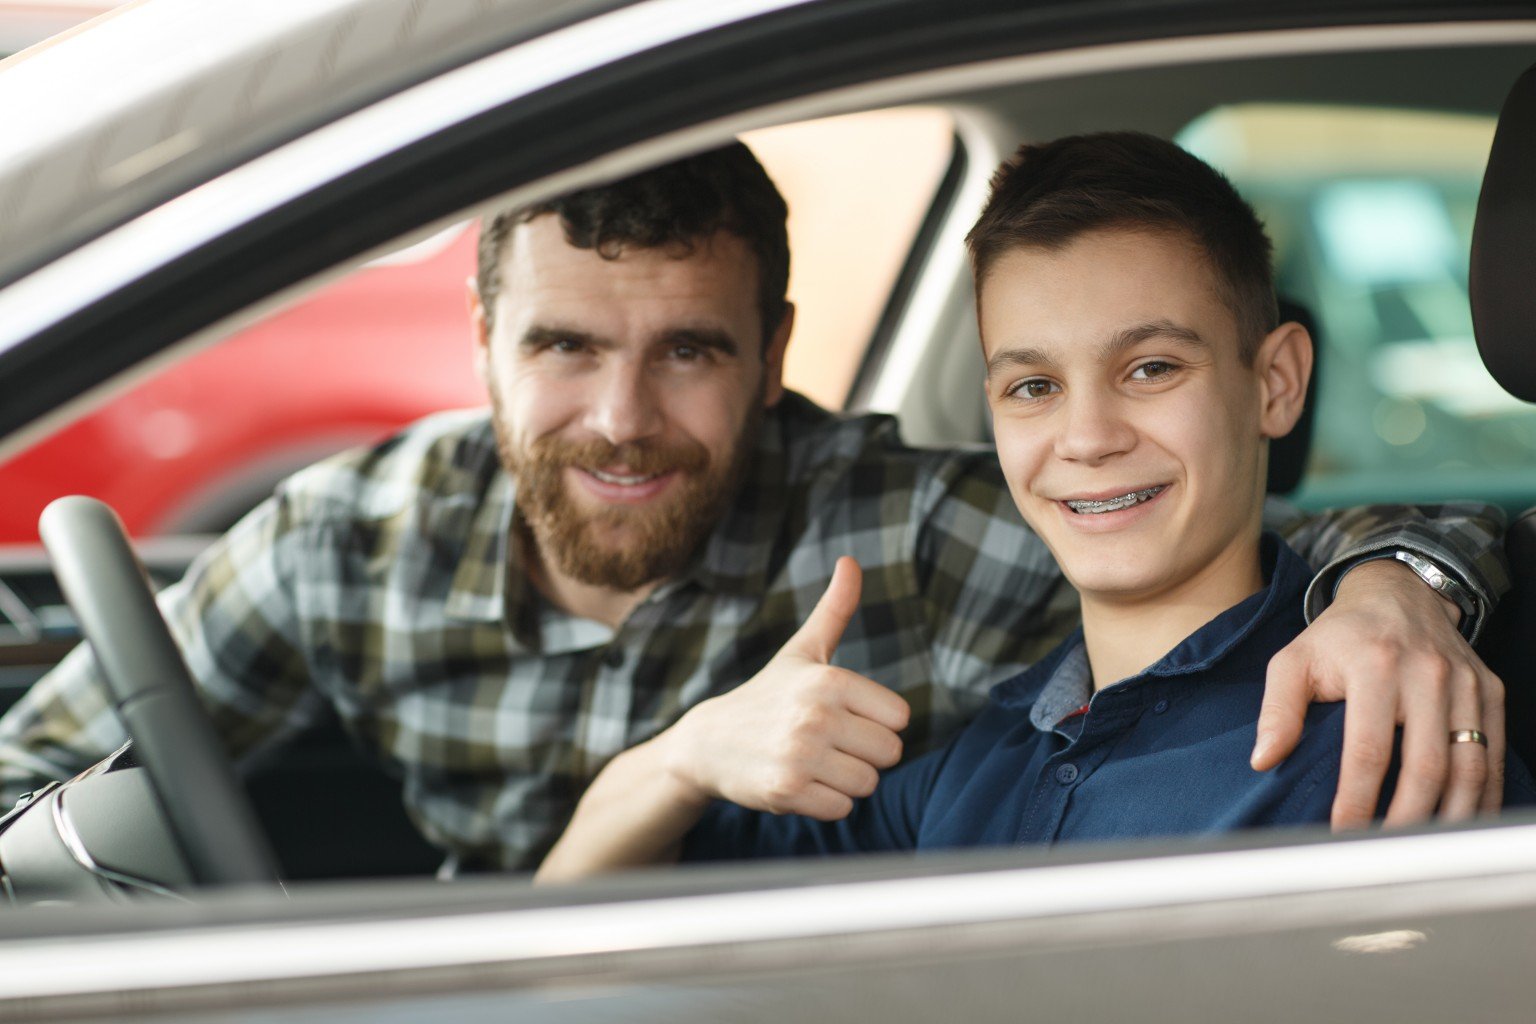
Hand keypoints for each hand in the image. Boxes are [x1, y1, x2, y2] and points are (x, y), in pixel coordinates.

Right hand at [662, 556, 910, 820]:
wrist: (707, 743)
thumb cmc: (767, 695)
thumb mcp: (801, 650)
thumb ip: (835, 608)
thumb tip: (850, 560)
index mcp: (829, 678)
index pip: (900, 718)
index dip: (876, 722)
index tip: (844, 716)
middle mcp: (815, 714)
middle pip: (890, 753)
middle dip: (863, 754)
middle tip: (827, 743)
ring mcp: (800, 754)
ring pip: (867, 784)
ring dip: (844, 780)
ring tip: (811, 762)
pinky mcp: (785, 791)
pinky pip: (841, 809)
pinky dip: (824, 803)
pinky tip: (798, 782)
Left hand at [1253, 558, 1504, 829]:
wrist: (1398, 593)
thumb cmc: (1339, 636)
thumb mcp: (1294, 660)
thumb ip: (1277, 710)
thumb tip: (1264, 760)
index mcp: (1375, 665)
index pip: (1368, 749)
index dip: (1357, 799)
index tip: (1342, 834)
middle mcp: (1427, 673)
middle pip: (1426, 766)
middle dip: (1406, 819)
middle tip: (1384, 855)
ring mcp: (1465, 684)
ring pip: (1469, 766)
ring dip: (1450, 817)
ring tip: (1422, 851)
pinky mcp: (1489, 691)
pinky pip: (1492, 753)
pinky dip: (1482, 795)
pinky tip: (1461, 824)